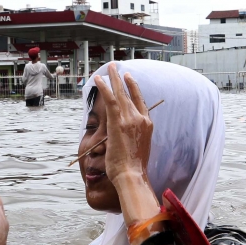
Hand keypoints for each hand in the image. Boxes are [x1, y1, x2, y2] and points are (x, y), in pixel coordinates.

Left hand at [94, 63, 161, 244]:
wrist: (132, 175)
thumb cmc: (133, 169)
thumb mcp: (136, 149)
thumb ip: (131, 138)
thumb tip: (122, 138)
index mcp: (147, 126)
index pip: (140, 103)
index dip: (134, 89)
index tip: (129, 79)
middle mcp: (140, 119)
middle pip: (131, 94)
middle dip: (122, 80)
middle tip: (117, 68)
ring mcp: (130, 120)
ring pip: (120, 94)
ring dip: (113, 79)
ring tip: (108, 67)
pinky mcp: (118, 122)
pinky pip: (110, 100)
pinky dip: (104, 88)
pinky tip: (98, 80)